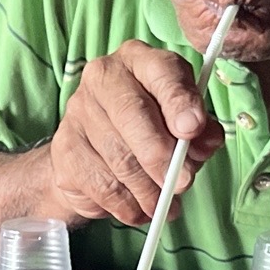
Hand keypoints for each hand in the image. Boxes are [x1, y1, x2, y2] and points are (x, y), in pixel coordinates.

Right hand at [46, 40, 224, 227]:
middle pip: (134, 114)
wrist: (94, 157)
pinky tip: (139, 209)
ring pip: (119, 156)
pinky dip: (127, 205)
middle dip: (162, 155)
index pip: (161, 72)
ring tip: (164, 204)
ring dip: (148, 190)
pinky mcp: (65, 149)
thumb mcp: (183, 126)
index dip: (179, 102)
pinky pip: (102, 184)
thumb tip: (205, 141)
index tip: (193, 129)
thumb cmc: (148, 132)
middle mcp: (103, 76)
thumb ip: (200, 132)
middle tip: (182, 183)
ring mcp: (78, 111)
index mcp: (140, 60)